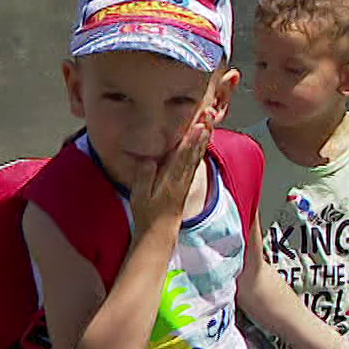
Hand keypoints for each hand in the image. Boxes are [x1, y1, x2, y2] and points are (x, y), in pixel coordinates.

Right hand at [127, 110, 215, 231]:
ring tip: (209, 123)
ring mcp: (185, 180)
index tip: (198, 126)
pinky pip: (195, 162)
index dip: (191, 140)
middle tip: (209, 116)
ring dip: (203, 138)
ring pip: (197, 155)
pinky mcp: (186, 183)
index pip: (182, 156)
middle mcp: (182, 178)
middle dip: (202, 133)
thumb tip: (148, 159)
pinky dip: (200, 149)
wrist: (159, 232)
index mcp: (171, 180)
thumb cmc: (147, 213)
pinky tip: (204, 141)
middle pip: (194, 152)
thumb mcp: (139, 196)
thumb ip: (144, 176)